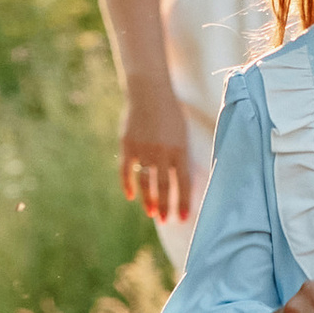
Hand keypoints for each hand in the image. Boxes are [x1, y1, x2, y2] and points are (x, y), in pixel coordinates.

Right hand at [120, 85, 193, 224]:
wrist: (148, 92)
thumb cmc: (170, 114)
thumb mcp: (182, 134)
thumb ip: (183, 157)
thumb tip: (186, 182)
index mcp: (180, 150)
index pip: (184, 183)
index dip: (183, 202)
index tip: (183, 217)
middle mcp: (162, 152)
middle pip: (164, 186)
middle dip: (165, 206)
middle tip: (165, 220)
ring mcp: (143, 150)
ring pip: (145, 182)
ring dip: (148, 199)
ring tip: (150, 213)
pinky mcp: (127, 146)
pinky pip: (126, 171)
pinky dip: (128, 185)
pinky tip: (130, 196)